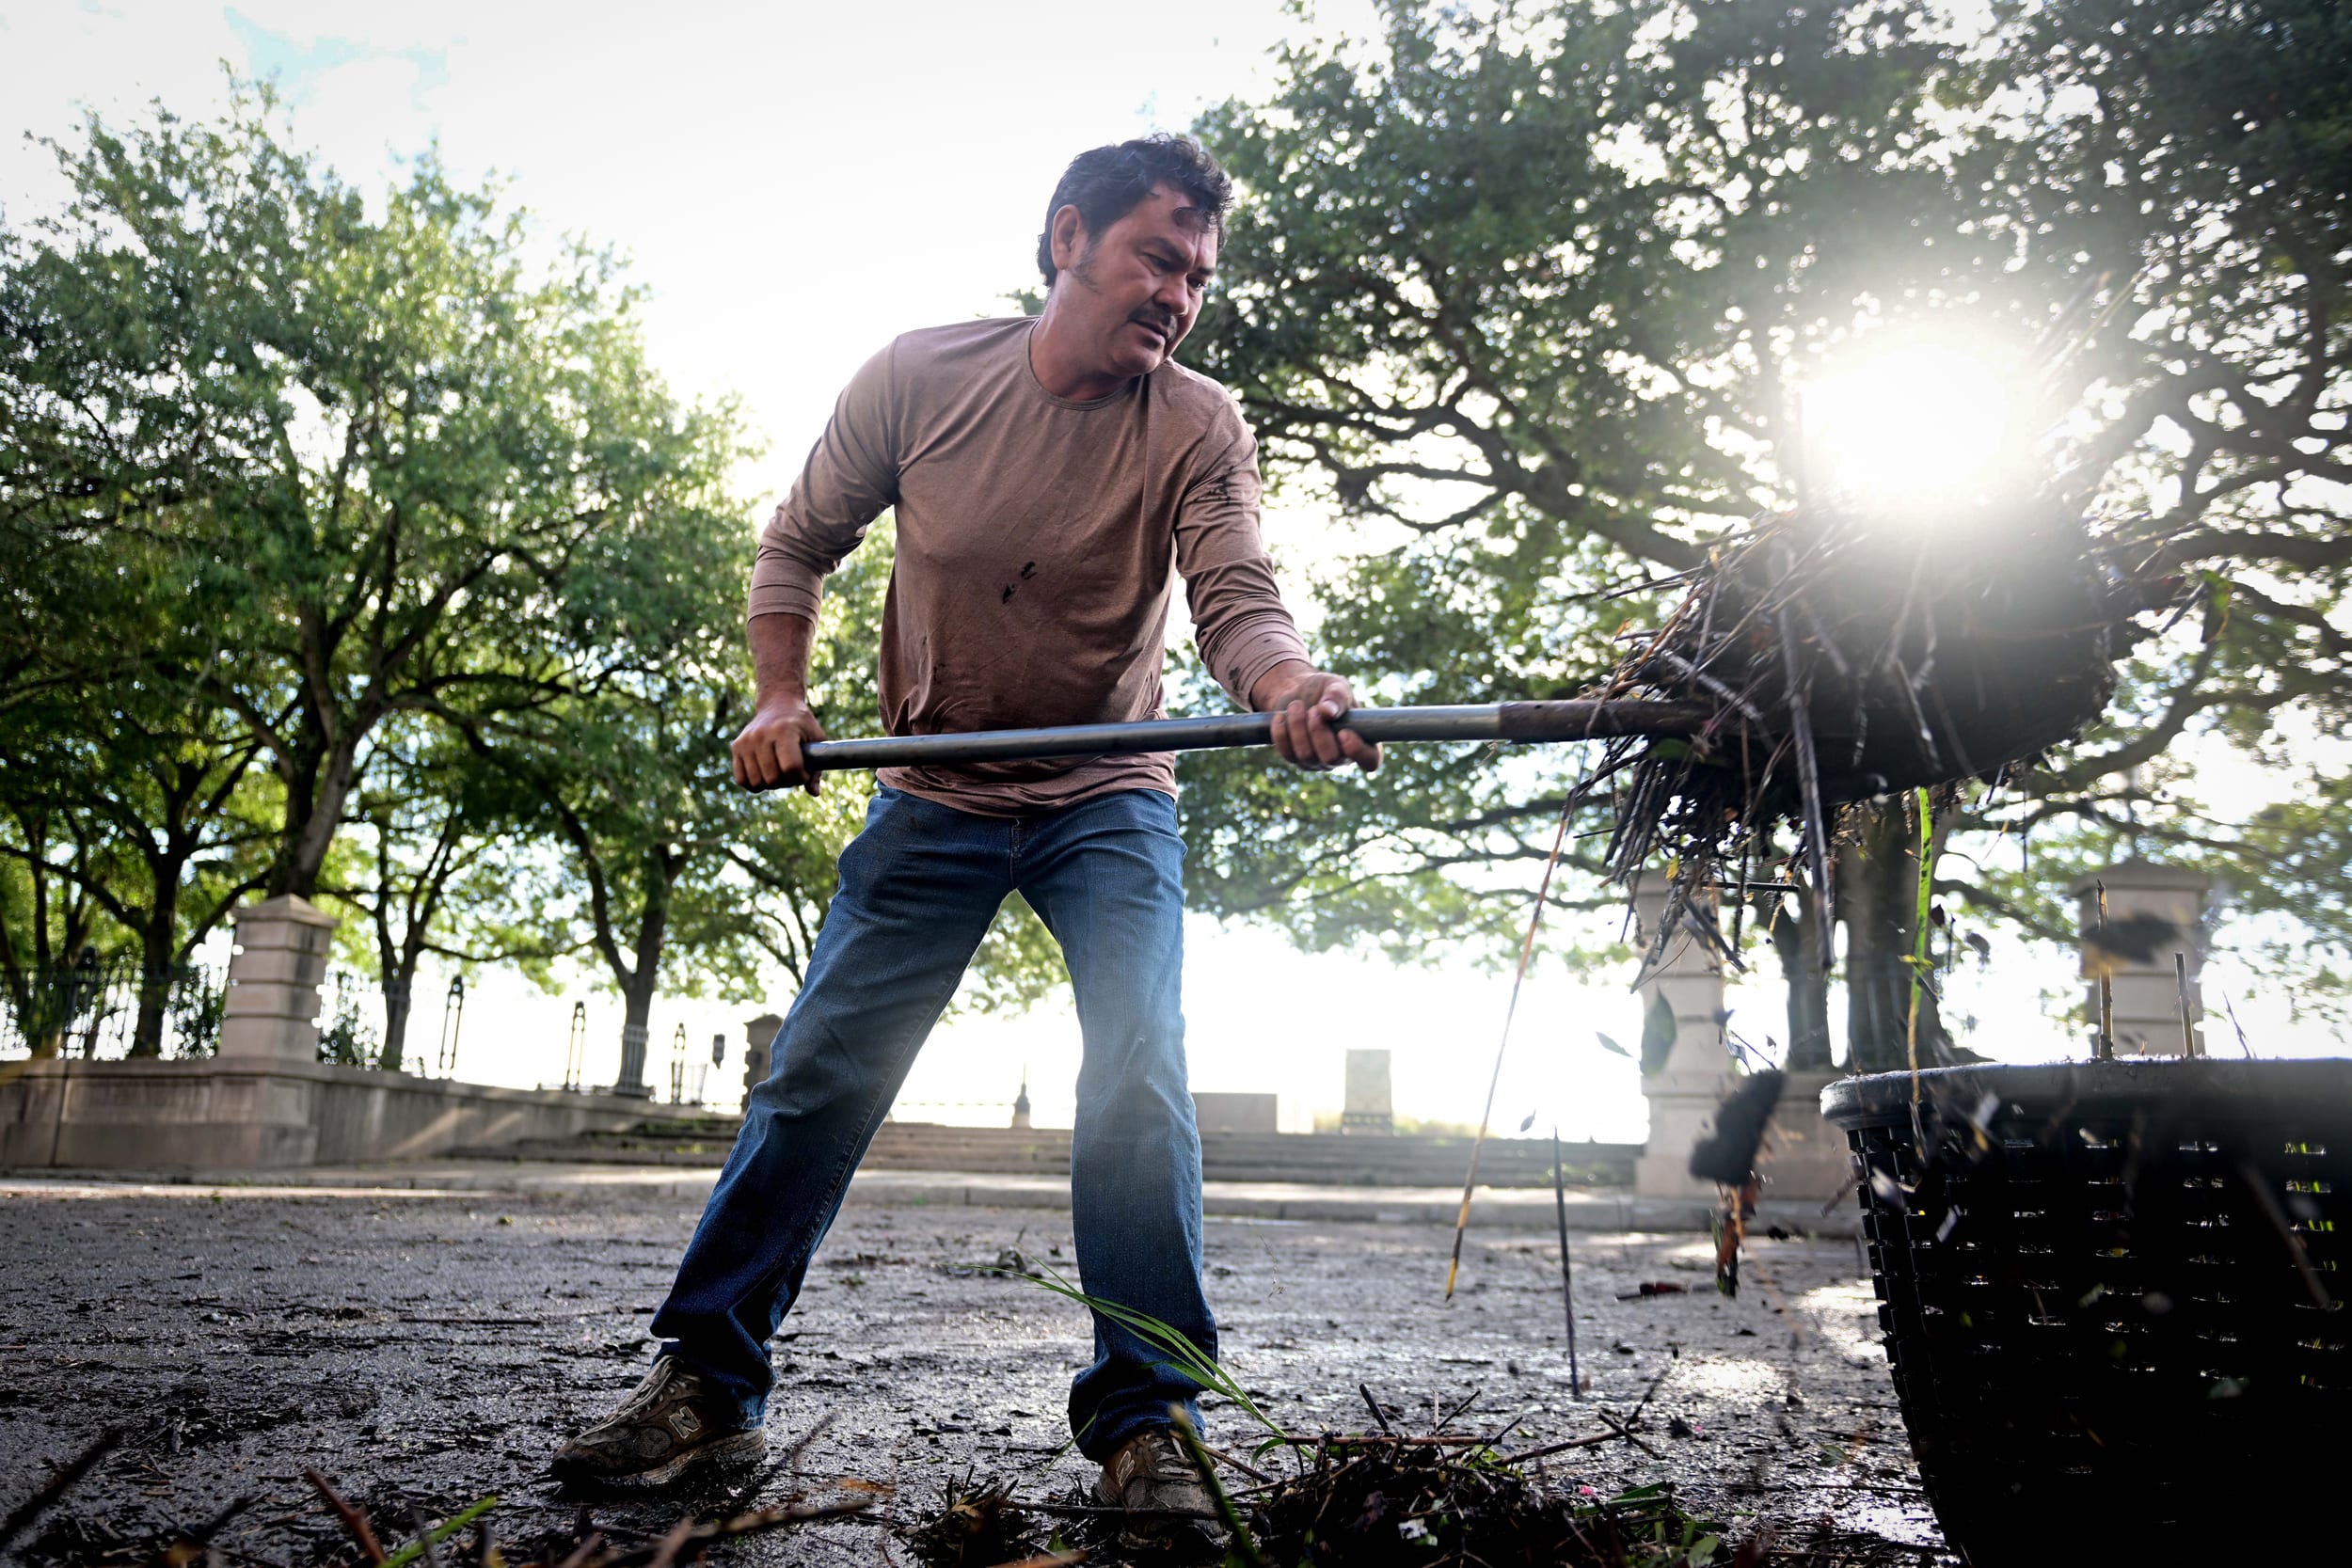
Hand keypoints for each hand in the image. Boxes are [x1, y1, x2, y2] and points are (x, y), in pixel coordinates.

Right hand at [731, 692, 828, 794]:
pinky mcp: (736, 747)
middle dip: (787, 782)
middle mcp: (761, 735)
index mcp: (783, 731)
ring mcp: (746, 741)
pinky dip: (754, 784)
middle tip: (792, 773)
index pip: (791, 767)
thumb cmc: (801, 723)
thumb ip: (817, 766)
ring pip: (757, 782)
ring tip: (779, 773)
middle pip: (773, 778)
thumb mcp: (816, 738)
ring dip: (771, 785)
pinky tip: (765, 776)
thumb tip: (814, 793)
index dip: (801, 777)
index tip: (805, 773)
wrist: (778, 704)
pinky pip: (741, 779)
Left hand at [1255, 666, 1379, 772]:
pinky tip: (1281, 717)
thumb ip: (1337, 695)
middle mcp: (1341, 756)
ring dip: (1298, 727)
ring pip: (1306, 755)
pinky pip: (1287, 754)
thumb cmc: (1323, 689)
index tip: (1343, 732)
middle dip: (1319, 731)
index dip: (1358, 751)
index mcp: (1361, 740)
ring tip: (1296, 705)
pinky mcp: (1295, 759)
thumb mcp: (1335, 685)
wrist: (1296, 690)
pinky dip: (1282, 733)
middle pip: (1332, 758)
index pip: (1370, 760)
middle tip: (1313, 709)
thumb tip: (1329, 712)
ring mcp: (1317, 761)